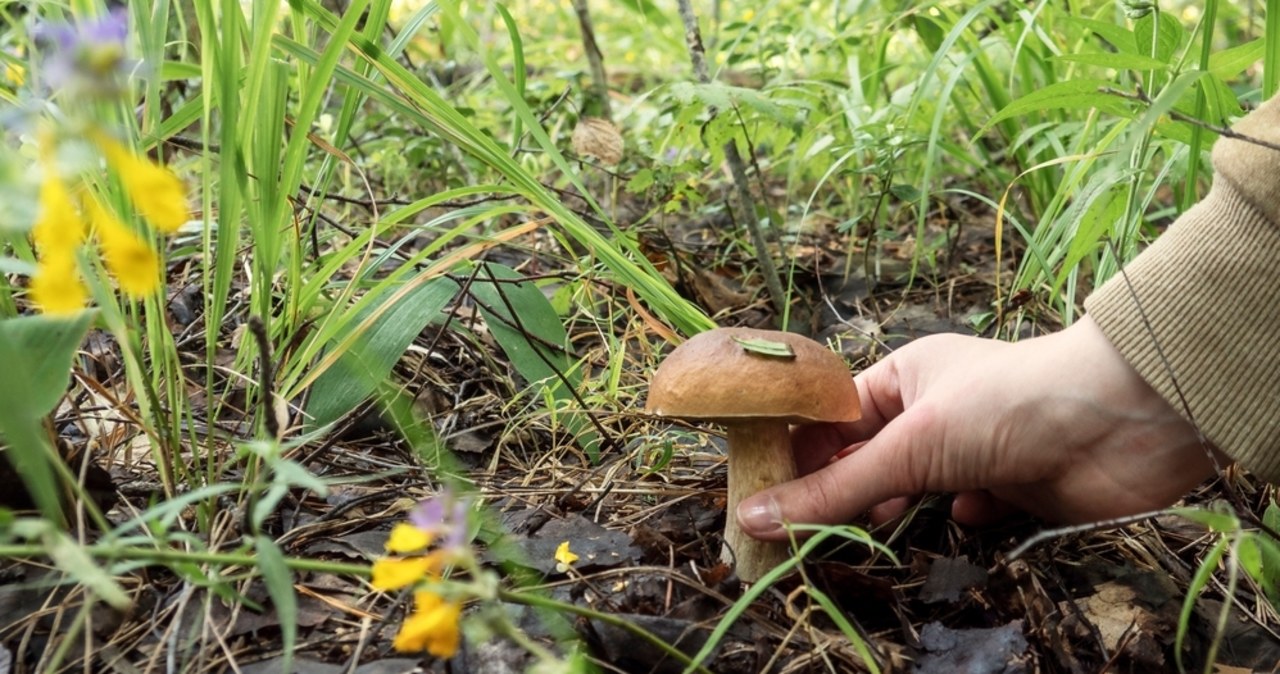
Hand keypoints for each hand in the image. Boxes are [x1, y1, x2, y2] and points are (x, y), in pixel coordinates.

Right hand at [736, 316, 1224, 539]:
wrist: (1125, 422)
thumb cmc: (1007, 405)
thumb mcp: (909, 446)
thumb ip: (835, 489)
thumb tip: (756, 517)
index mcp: (902, 376)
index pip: (829, 415)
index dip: (796, 452)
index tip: (759, 493)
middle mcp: (934, 409)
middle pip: (867, 456)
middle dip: (840, 491)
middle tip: (798, 532)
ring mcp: (973, 448)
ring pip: (914, 487)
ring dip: (896, 508)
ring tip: (876, 527)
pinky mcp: (1011, 486)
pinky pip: (966, 507)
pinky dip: (959, 516)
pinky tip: (963, 516)